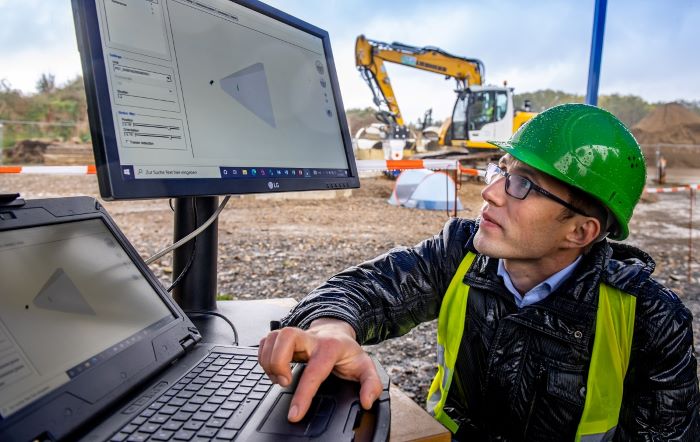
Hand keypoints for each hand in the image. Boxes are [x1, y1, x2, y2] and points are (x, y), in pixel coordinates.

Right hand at [258, 318, 382, 421]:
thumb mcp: (366, 367)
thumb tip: (366, 401)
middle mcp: (311, 338)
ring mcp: (296, 336)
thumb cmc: (348, 351)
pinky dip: (263, 355)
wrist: (337, 331)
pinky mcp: (284, 337)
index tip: (294, 414)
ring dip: (269, 360)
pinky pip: (266, 340)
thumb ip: (371, 384)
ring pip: (273, 337)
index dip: (303, 394)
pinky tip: (273, 368)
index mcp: (330, 348)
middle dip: (278, 362)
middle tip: (283, 382)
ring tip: (278, 378)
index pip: (314, 371)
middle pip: (288, 337)